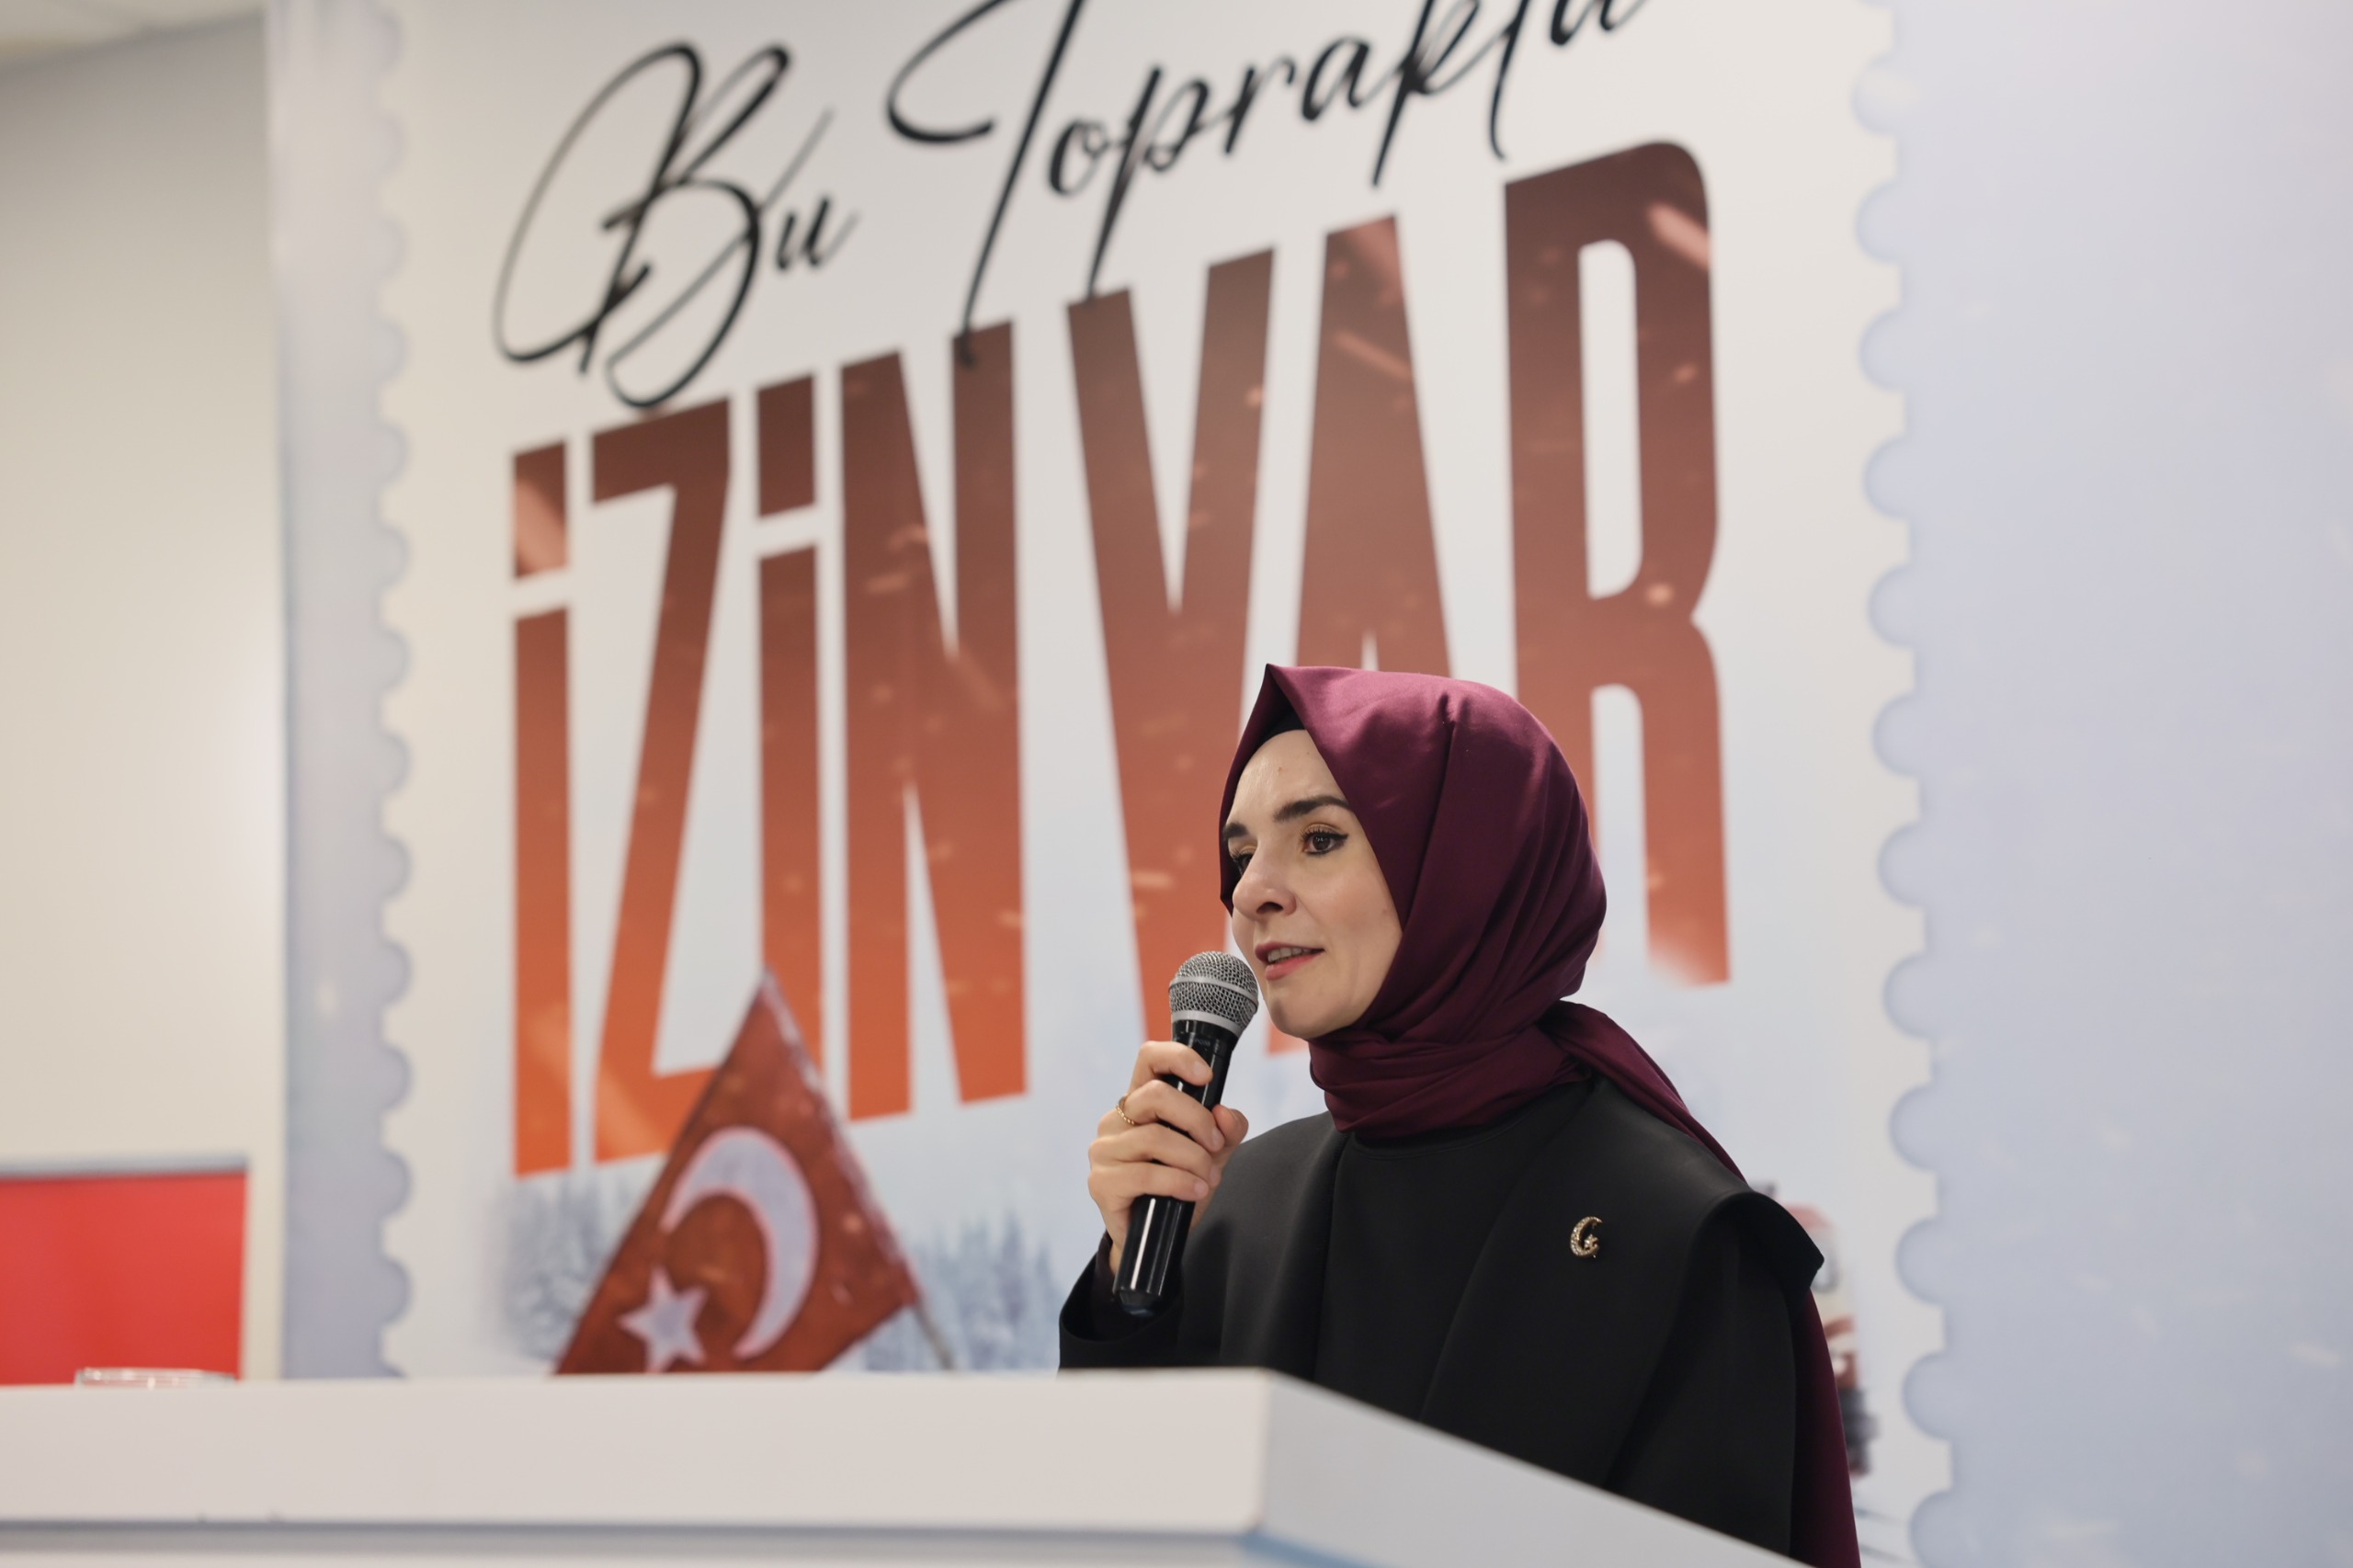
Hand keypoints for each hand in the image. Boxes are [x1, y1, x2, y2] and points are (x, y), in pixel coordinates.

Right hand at [1089, 1042, 1250, 1272]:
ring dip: (1193, 1159)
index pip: (1149, 1059)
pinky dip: (1179, 1182)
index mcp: (1141, 1103)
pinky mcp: (1101, 1182)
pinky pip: (1146, 1174)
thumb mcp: (1212, 1156)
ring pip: (1154, 1138)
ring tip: (1208, 1178)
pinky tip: (1195, 1191)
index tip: (1205, 1076)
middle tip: (1215, 1144)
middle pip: (1156, 1095)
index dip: (1177, 1058)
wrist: (1156, 1240)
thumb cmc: (1178, 1187)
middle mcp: (1117, 1120)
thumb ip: (1226, 1132)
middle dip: (1197, 1119)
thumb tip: (1225, 1114)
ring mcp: (1105, 1150)